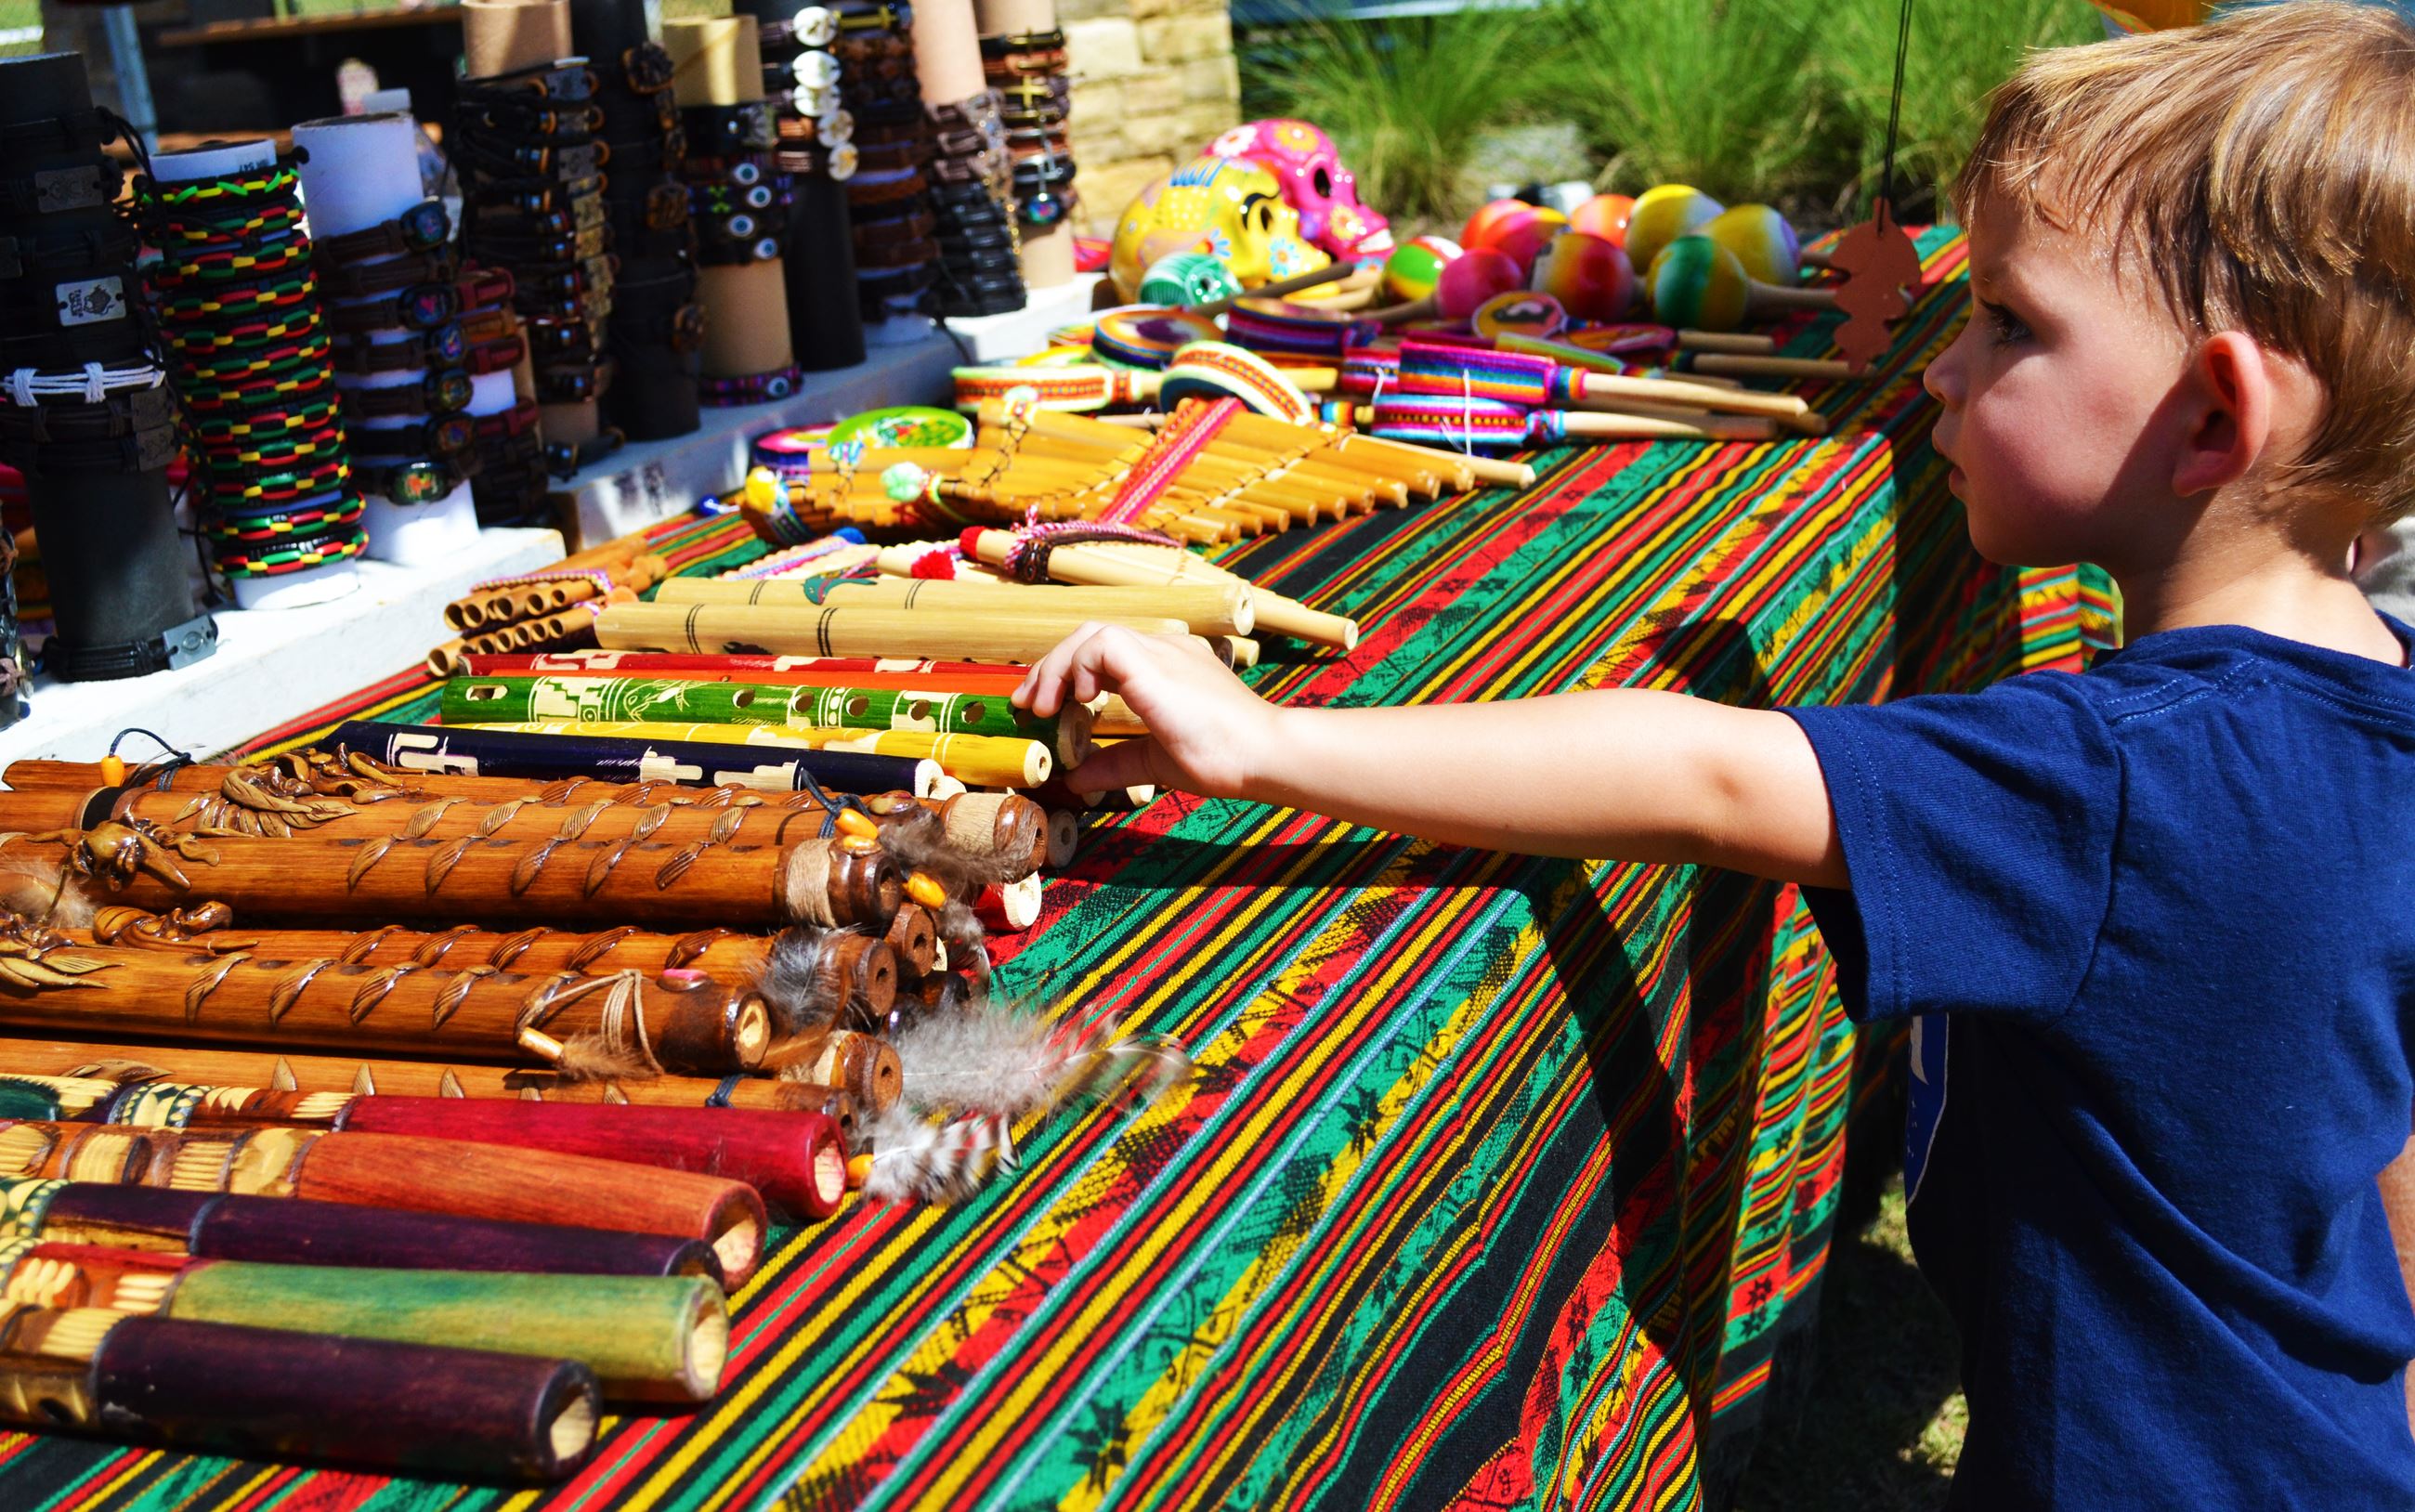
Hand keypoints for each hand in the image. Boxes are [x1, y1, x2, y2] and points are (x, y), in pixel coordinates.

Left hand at [1012, 624, 1278, 797]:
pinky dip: (1079, 668)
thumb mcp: (1154, 761)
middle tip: (1028, 704)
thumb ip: (1114, 762)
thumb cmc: (1224, 758)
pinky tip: (1080, 700)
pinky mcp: (1155, 661)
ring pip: (1092, 633)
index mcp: (1168, 667)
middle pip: (1092, 637)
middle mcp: (1164, 649)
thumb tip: (1075, 777)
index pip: (1106, 654)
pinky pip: (1101, 644)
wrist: (1262, 755)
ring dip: (1058, 667)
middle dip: (1051, 667)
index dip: (1067, 674)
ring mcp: (1161, 649)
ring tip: (1044, 707)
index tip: (1044, 708)